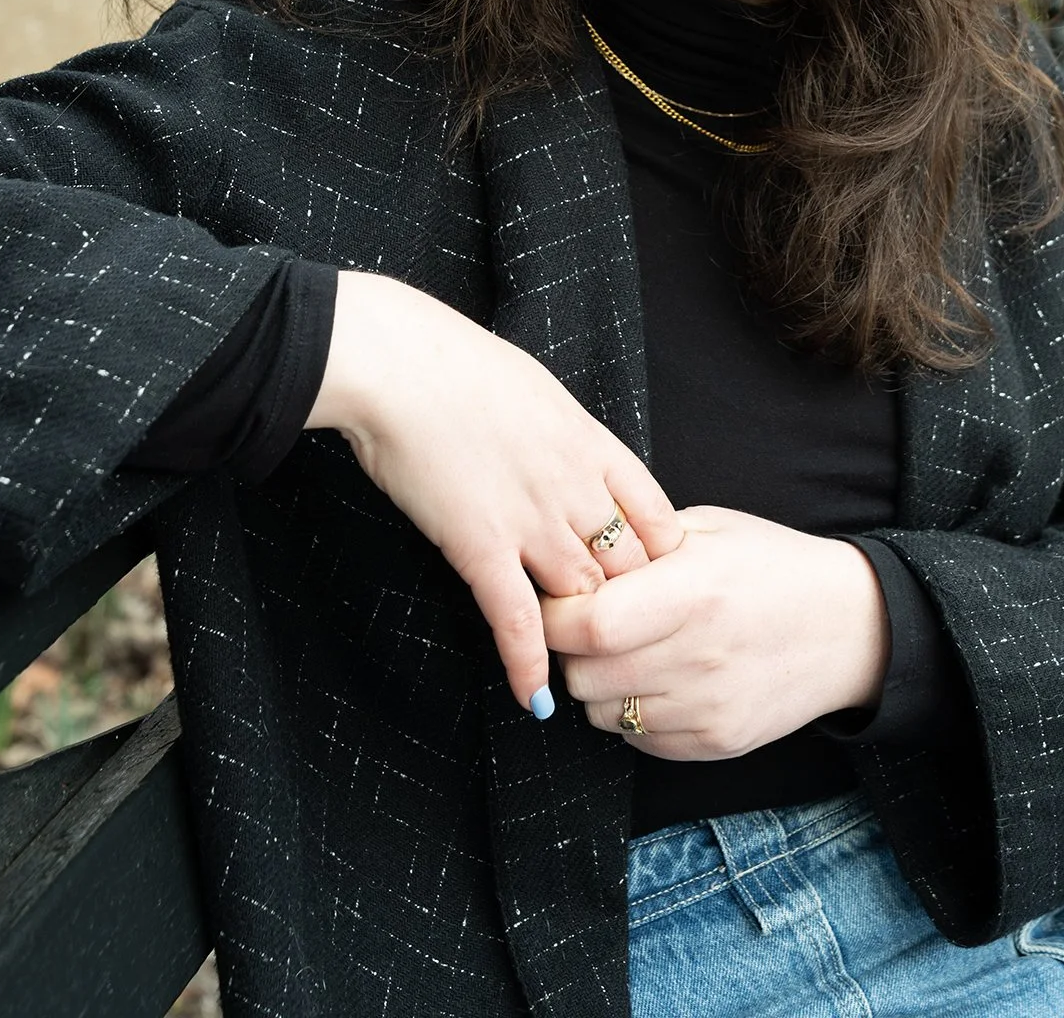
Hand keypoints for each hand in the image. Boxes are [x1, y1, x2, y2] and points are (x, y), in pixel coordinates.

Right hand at [306, 269, 682, 713]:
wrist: (402, 365)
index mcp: (593, 443)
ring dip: (583, 634)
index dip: (661, 556)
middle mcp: (575, 487)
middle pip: (628, 566)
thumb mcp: (537, 391)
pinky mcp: (481, 547)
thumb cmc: (458, 364)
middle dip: (629, 604)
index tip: (655, 580)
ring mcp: (532, 521)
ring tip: (583, 669)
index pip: (657, 516)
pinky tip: (533, 699)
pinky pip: (517, 620)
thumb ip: (561, 433)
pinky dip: (528, 664)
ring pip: (583, 597)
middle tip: (623, 636)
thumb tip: (563, 452)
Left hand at [541, 507, 890, 758]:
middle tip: (590, 625)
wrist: (848, 626)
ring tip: (629, 651)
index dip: (557, 615)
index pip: (591, 624)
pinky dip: (631, 712)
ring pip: (601, 713)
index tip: (556, 600)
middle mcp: (699, 657)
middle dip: (571, 649)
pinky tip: (658, 679)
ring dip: (599, 684)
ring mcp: (709, 708)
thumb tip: (572, 562)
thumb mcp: (709, 530)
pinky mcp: (718, 743)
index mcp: (694, 592)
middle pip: (585, 674)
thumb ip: (641, 544)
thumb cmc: (772, 565)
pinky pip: (637, 739)